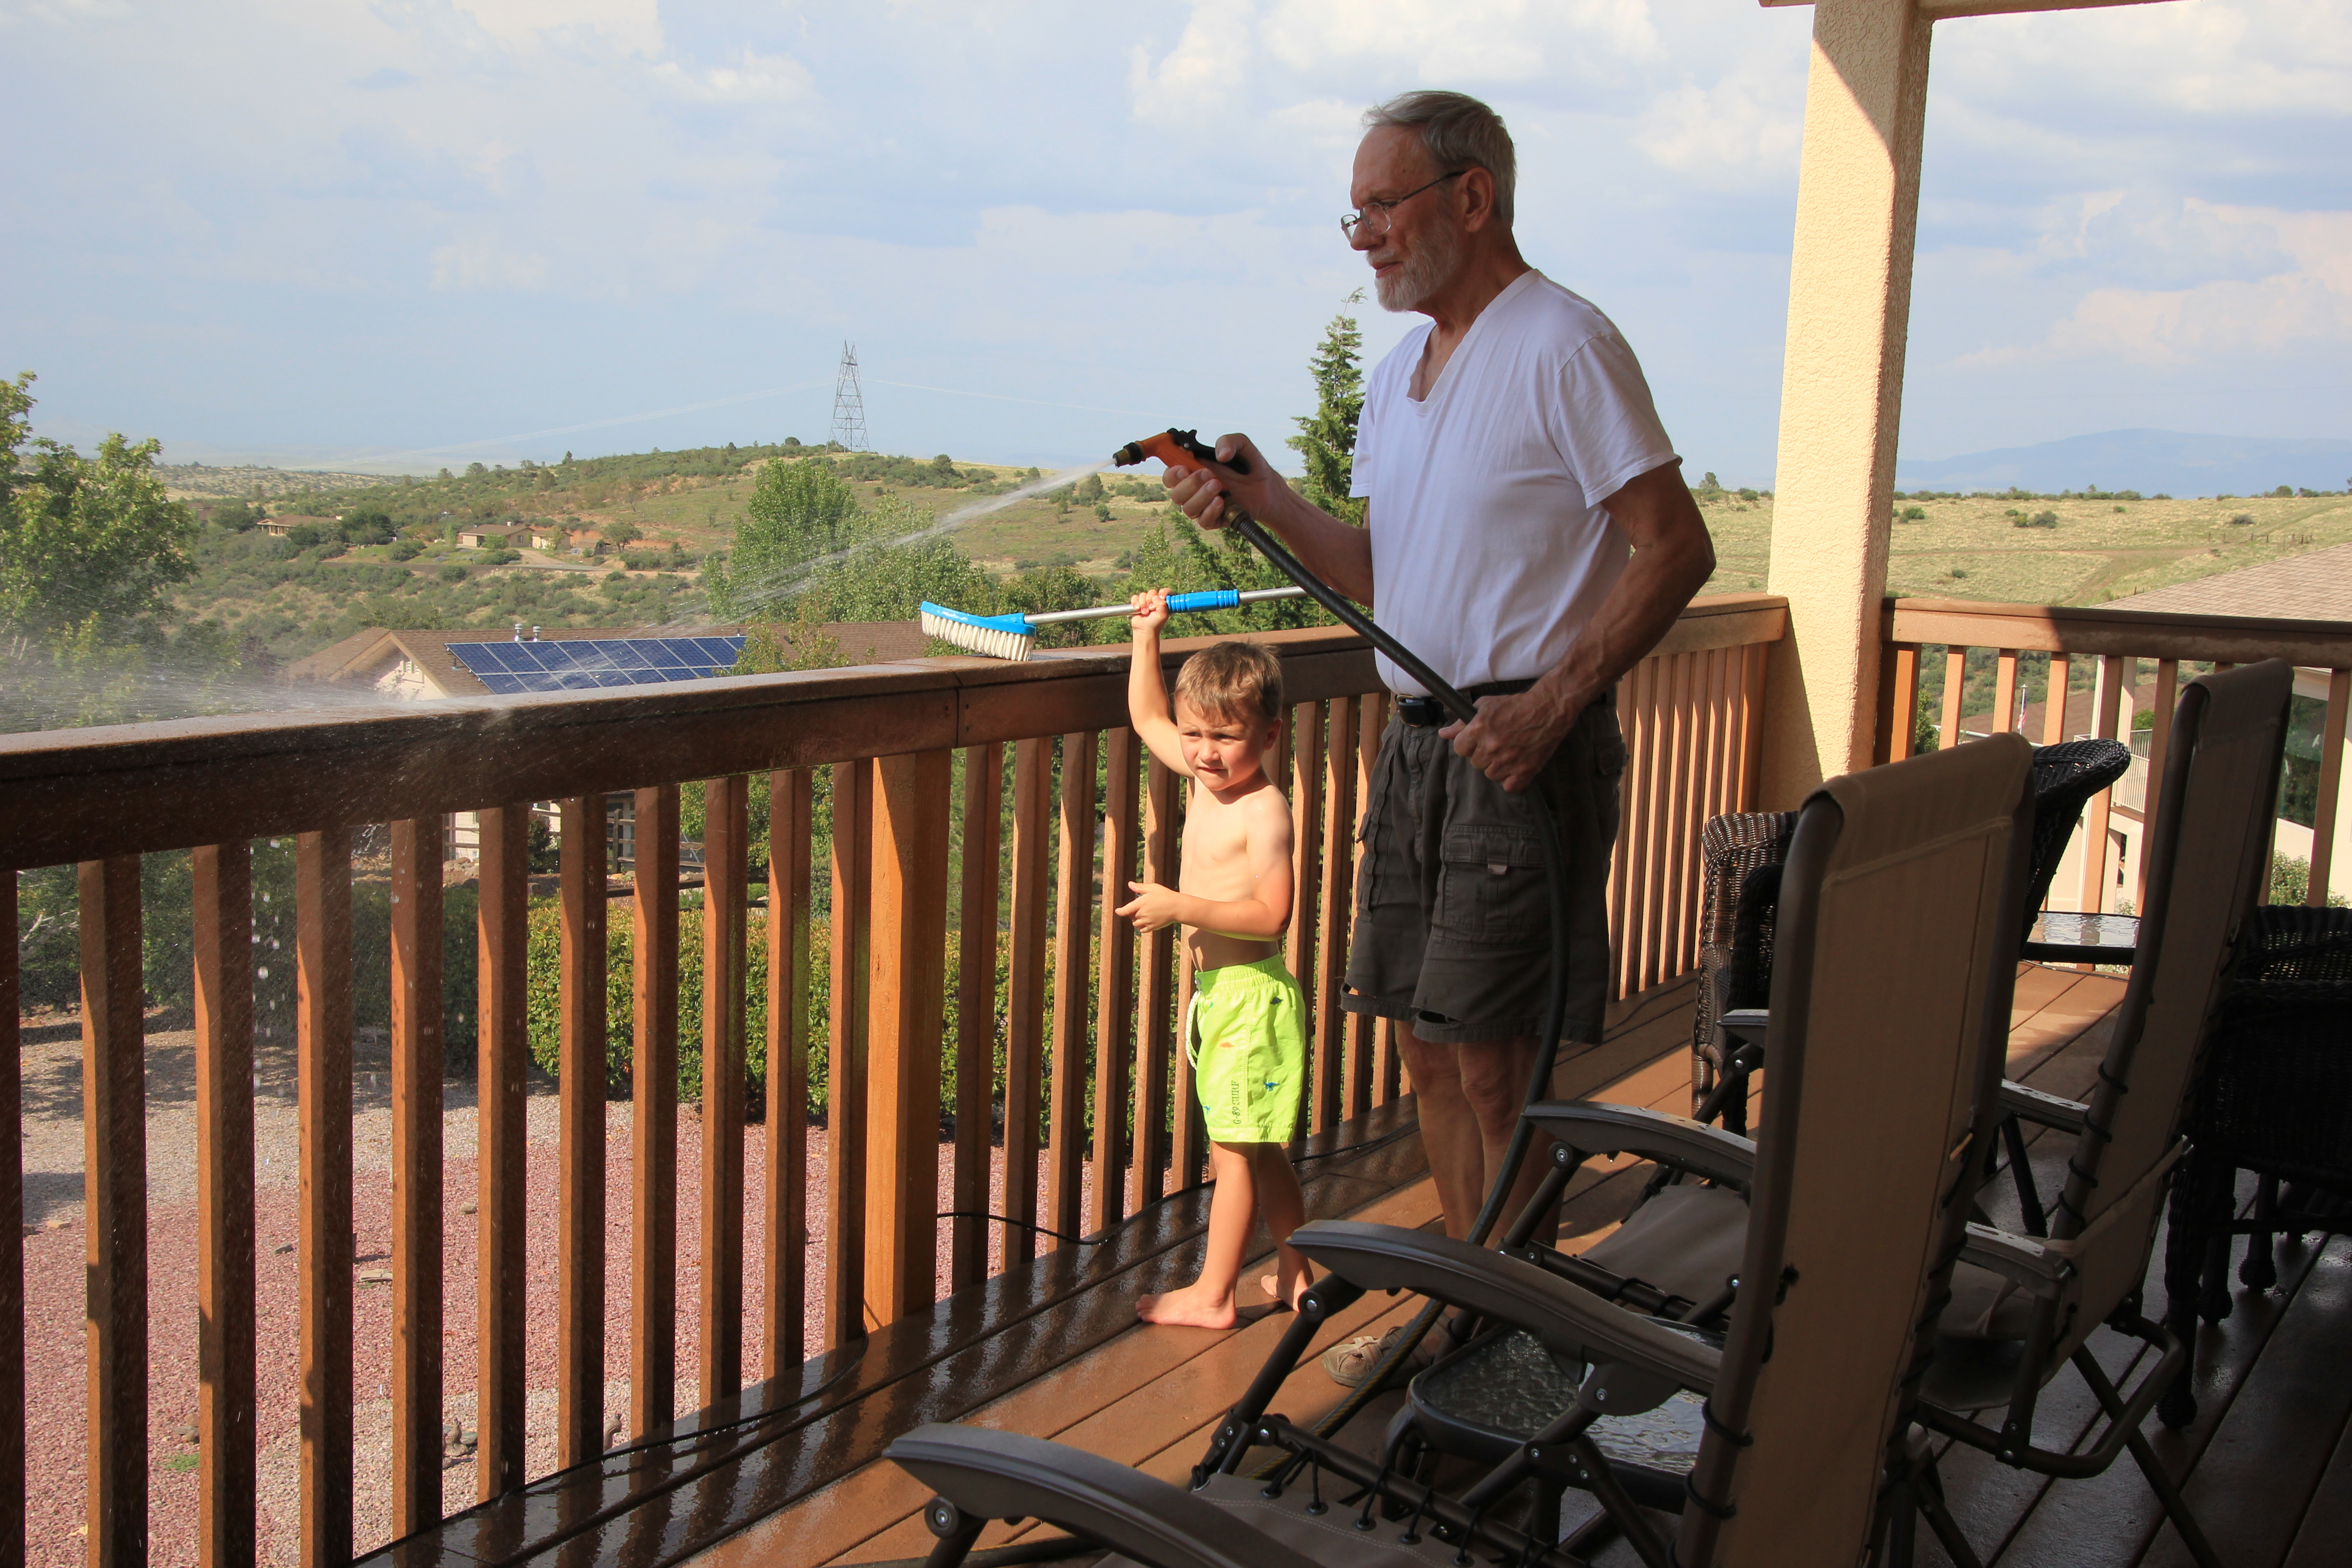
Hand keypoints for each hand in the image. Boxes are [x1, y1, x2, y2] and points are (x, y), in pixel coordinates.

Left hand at [1115, 880, 1185, 932]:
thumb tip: (1130, 884)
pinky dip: (1141, 927)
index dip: (1120, 911)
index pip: (1125, 910)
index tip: (1117, 911)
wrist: (1178, 907)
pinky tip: (1146, 921)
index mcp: (1141, 903)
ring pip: (1135, 924)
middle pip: (1131, 916)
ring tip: (1144, 914)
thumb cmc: (1166, 895)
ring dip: (1136, 920)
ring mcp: (1147, 921)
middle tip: (1142, 906)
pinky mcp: (1153, 927)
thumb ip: (1140, 887)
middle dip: (1133, 912)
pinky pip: (1142, 930)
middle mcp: (1142, 914)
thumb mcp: (1153, 888)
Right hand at [1129, 589, 1170, 636]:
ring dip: (1143, 604)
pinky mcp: (1138, 603)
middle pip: (1152, 592)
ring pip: (1143, 594)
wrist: (1144, 630)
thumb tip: (1156, 597)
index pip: (1166, 591)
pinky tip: (1137, 609)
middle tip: (1151, 609)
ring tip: (1145, 613)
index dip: (1163, 592)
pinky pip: (1135, 597)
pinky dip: (1135, 603)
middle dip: (1150, 601)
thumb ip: (1162, 605)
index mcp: (1164, 601)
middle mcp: (1155, 600)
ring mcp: (1146, 601)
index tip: (1161, 597)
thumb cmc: (1155, 624)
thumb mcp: (1162, 615)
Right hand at [1162, 432, 1281, 532]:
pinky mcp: (1214, 519)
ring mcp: (1203, 506)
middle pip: (1175, 493)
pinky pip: (1203, 521)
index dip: (1171, 473)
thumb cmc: (1249, 466)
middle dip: (1189, 484)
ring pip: (1187, 509)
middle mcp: (1194, 490)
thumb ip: (1230, 441)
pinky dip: (1210, 511)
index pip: (1170, 475)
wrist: (1268, 489)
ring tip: (1219, 486)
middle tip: (1209, 474)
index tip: (1183, 468)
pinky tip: (1222, 501)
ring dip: (1201, 497)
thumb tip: (1220, 454)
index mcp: (1193, 470)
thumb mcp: (1244, 446)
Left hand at [1439, 688, 1583, 792]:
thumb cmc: (1517, 705)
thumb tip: (1444, 734)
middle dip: (1484, 753)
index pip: (1460, 749)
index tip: (1478, 740)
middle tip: (1499, 741)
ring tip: (1510, 750)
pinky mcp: (1525, 770)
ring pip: (1491, 775)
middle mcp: (1491, 747)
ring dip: (1498, 766)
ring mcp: (1508, 761)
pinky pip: (1509, 786)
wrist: (1549, 708)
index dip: (1469, 744)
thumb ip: (1462, 723)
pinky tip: (1517, 765)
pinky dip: (1512, 779)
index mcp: (1478, 729)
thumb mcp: (1485, 706)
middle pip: (1475, 762)